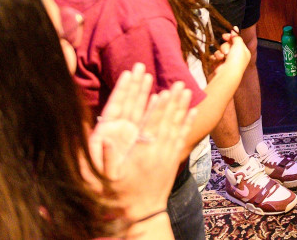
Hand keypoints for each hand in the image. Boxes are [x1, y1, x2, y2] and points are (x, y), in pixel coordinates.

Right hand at [89, 65, 195, 220]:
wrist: (143, 213)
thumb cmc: (122, 195)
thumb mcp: (108, 179)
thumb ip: (106, 159)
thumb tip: (103, 140)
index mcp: (141, 153)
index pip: (151, 126)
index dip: (157, 108)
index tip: (163, 91)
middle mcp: (157, 151)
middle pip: (167, 121)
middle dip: (173, 101)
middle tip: (180, 82)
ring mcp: (168, 155)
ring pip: (177, 126)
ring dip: (183, 108)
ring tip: (188, 90)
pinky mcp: (173, 159)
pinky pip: (183, 138)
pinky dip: (188, 124)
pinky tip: (194, 111)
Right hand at [206, 26, 250, 80]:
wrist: (227, 73)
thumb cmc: (236, 59)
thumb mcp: (239, 45)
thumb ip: (236, 37)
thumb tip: (234, 30)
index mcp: (243, 53)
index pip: (237, 41)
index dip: (231, 37)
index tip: (225, 35)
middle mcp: (236, 57)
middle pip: (227, 45)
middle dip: (225, 46)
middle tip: (226, 51)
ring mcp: (227, 62)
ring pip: (220, 51)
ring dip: (219, 53)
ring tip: (222, 58)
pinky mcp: (218, 65)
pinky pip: (214, 57)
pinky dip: (214, 58)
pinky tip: (216, 61)